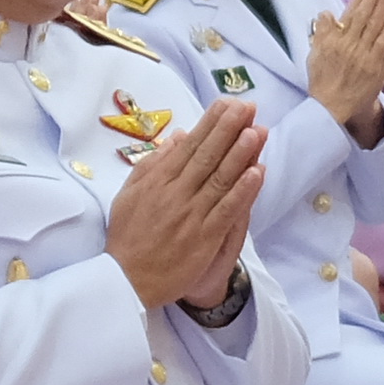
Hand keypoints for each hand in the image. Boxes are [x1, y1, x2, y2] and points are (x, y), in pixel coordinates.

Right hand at [106, 101, 264, 312]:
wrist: (126, 280)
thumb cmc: (127, 237)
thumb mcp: (128, 195)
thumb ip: (151, 166)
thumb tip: (176, 139)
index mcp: (156, 181)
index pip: (188, 146)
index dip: (210, 124)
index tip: (226, 104)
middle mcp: (175, 194)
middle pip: (206, 156)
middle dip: (228, 129)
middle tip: (246, 107)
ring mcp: (191, 215)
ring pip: (219, 179)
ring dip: (239, 154)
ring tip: (256, 131)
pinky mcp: (203, 237)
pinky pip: (226, 210)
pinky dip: (243, 191)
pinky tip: (257, 172)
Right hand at [304, 0, 383, 135]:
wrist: (328, 108)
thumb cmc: (322, 82)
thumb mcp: (315, 54)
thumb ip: (322, 32)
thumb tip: (326, 13)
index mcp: (336, 38)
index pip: (351, 12)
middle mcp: (349, 42)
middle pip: (367, 14)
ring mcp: (363, 54)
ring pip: (378, 25)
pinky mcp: (375, 66)